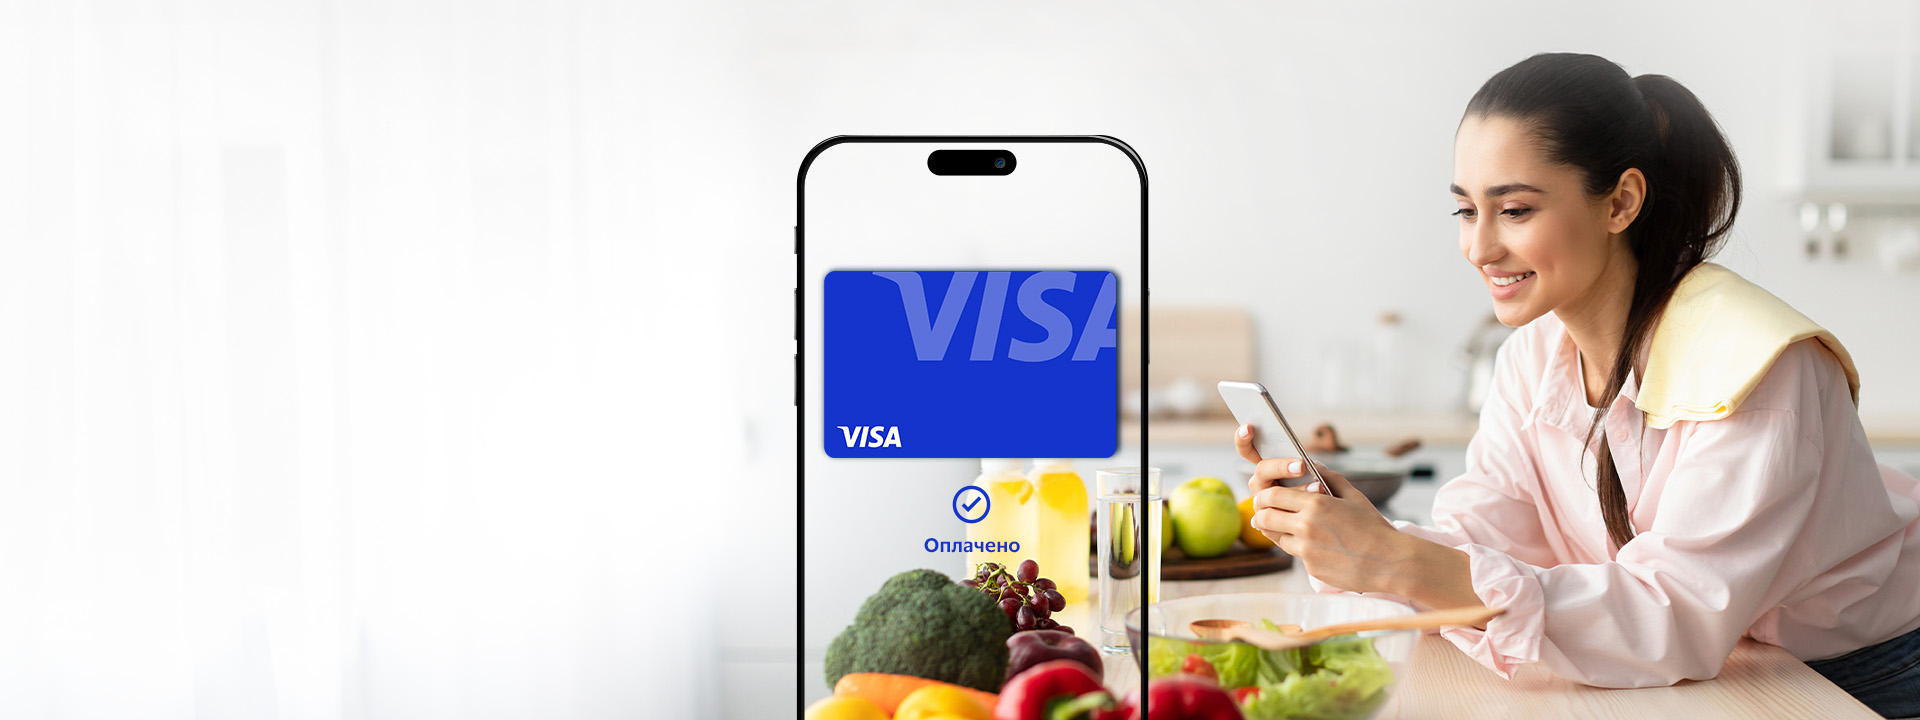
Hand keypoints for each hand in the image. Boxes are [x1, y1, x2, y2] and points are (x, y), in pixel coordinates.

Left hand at [1234, 423, 1402, 593]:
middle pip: (1265, 517)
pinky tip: (1314, 545)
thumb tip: (1313, 464)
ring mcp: (1307, 549)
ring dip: (1276, 530)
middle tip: (1263, 512)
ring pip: (1276, 537)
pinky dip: (1299, 548)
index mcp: (1316, 504)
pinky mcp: (1311, 567)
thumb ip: (1330, 477)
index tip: (1265, 497)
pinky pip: (1295, 554)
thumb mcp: (1354, 496)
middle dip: (1260, 513)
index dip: (1265, 496)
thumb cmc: (1374, 527)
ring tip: (1284, 526)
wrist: (1390, 562)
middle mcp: (1306, 526)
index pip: (1273, 495)